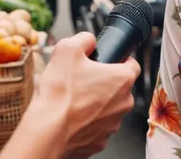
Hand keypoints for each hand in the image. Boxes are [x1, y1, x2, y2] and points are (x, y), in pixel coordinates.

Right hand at [19, 33, 138, 158]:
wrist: (47, 131)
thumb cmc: (59, 94)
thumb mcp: (67, 49)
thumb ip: (84, 39)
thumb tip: (89, 40)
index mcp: (121, 80)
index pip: (133, 65)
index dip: (120, 60)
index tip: (108, 61)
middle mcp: (123, 103)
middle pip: (118, 88)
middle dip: (103, 83)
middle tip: (82, 80)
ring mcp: (112, 125)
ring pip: (108, 108)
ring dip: (95, 103)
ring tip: (73, 100)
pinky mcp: (99, 142)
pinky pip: (96, 127)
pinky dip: (86, 122)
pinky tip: (70, 117)